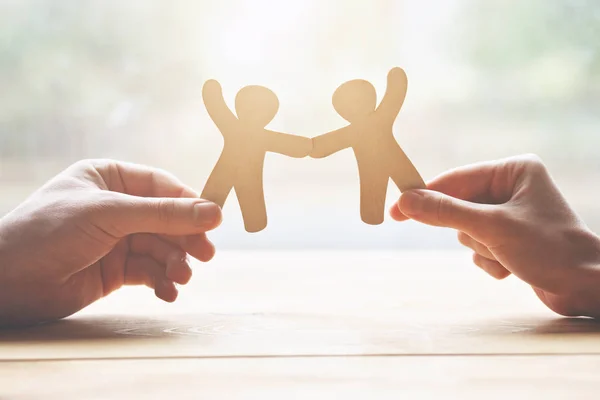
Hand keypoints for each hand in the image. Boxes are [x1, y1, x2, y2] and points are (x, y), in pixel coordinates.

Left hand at [0, 160, 221, 326]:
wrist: (6, 282)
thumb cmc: (48, 232)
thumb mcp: (110, 214)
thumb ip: (164, 215)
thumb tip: (214, 212)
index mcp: (110, 178)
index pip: (162, 186)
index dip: (189, 203)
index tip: (214, 221)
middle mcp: (116, 207)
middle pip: (166, 219)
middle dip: (184, 238)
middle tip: (204, 255)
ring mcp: (115, 239)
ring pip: (160, 248)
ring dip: (175, 263)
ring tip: (181, 277)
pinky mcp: (114, 270)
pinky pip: (149, 272)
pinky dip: (161, 282)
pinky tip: (168, 292)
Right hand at [390, 154, 599, 317]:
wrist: (586, 287)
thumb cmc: (549, 249)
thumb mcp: (491, 228)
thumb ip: (445, 212)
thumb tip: (406, 201)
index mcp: (513, 170)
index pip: (456, 179)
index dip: (424, 195)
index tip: (396, 210)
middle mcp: (512, 187)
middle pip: (459, 205)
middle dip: (470, 230)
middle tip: (486, 240)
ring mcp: (511, 213)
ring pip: (467, 228)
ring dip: (481, 247)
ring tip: (508, 253)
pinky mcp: (511, 237)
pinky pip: (479, 244)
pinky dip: (489, 258)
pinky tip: (512, 265)